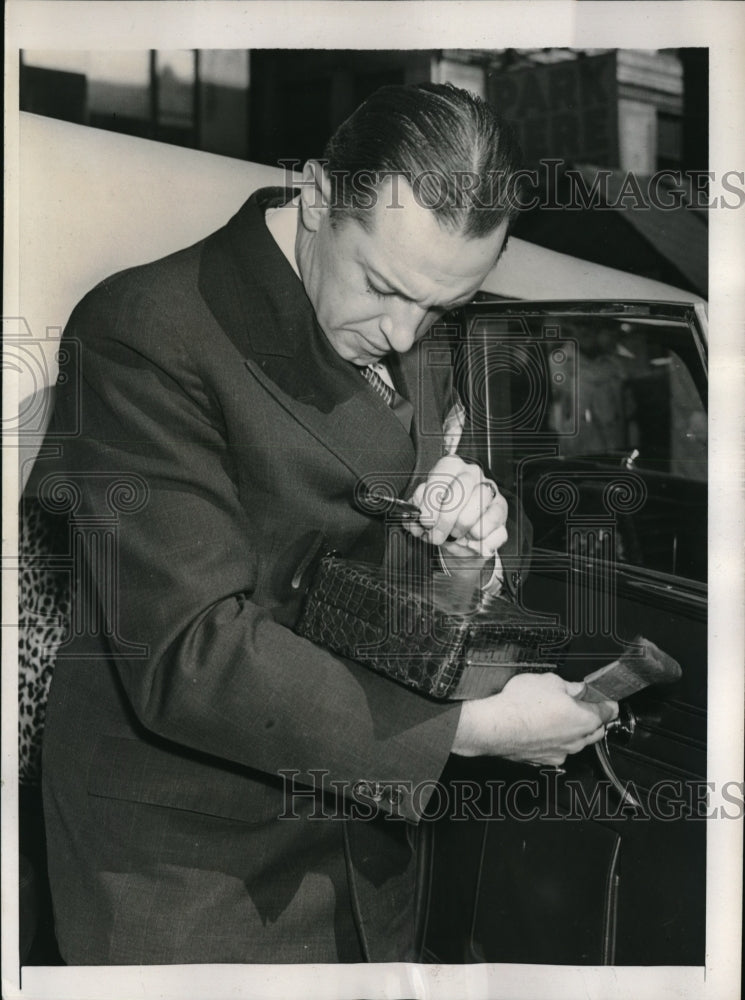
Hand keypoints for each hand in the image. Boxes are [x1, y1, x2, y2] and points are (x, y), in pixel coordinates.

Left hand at [404, 455, 508, 558]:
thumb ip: (414, 513)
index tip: (425, 520)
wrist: (458, 541)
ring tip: (454, 536)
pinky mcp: (501, 510)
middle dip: (445, 519)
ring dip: (462, 528)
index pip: (442, 473)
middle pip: (460, 490)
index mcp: (450, 468)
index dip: (432, 499)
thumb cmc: (440, 521)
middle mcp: (472, 474)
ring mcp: (490, 490)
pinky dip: (478, 538)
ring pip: (477, 506)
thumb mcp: (422, 515)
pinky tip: (470, 539)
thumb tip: (411, 516)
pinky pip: (491, 524)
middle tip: (436, 535)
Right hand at [452, 672, 618, 766]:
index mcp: (585, 719)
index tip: (608, 700)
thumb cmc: (520, 705)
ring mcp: (561, 753)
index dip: (609, 703)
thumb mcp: (549, 681)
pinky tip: (543, 730)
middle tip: (584, 705)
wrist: (495, 726)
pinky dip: (556, 742)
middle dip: (594, 718)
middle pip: (596, 730)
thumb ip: (568, 686)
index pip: (608, 712)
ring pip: (577, 743)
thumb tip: (575, 689)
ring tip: (558, 716)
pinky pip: (558, 751)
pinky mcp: (544, 760)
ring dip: (574, 731)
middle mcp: (576, 740)